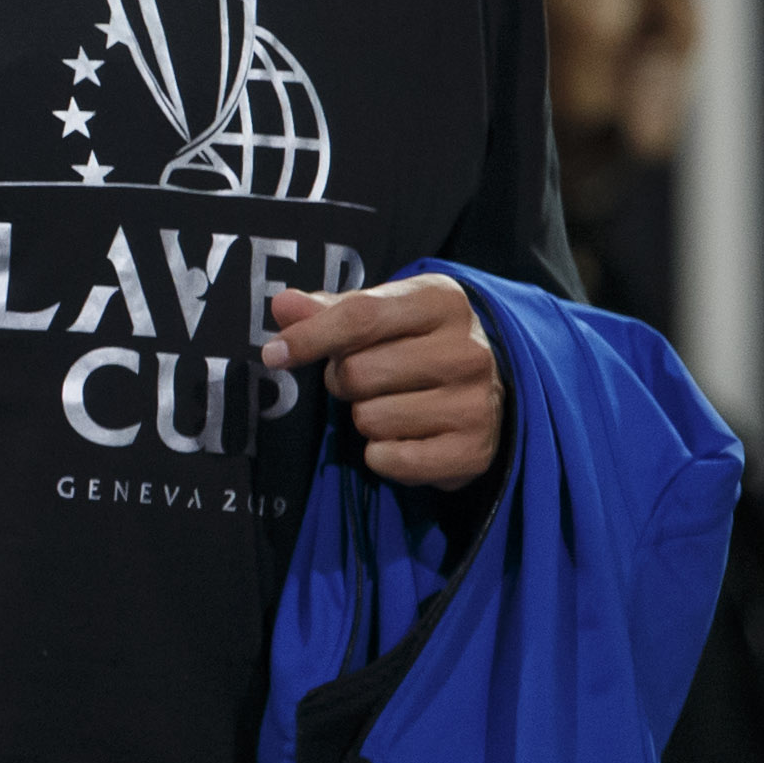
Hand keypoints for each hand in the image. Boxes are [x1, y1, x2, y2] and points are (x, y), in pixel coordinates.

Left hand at [263, 273, 501, 489]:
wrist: (488, 390)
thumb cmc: (416, 342)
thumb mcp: (380, 313)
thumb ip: (328, 310)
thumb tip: (283, 305)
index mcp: (441, 302)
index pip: (360, 316)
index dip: (309, 338)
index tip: (275, 354)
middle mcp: (467, 350)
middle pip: (357, 373)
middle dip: (343, 381)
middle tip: (365, 380)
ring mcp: (476, 403)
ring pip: (370, 419)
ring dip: (365, 419)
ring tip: (393, 405)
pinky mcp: (473, 451)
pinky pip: (390, 460)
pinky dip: (382, 456)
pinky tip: (406, 437)